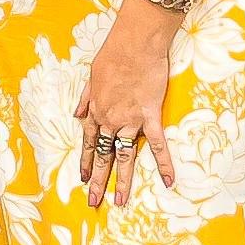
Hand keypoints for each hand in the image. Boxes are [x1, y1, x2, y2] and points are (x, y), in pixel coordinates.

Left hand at [71, 6, 177, 206]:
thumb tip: (77, 114)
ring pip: (125, 156)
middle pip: (102, 156)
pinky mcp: (150, 115)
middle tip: (93, 201)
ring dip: (122, 180)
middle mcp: (110, 120)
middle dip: (97, 180)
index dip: (85, 161)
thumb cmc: (113, 54)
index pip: (88, 142)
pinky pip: (157, 144)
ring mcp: (130, 120)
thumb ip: (85, 98)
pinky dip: (163, 163)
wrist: (134, 43)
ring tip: (119, 201)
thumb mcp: (91, 76)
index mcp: (96, 110)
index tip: (83, 178)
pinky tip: (167, 181)